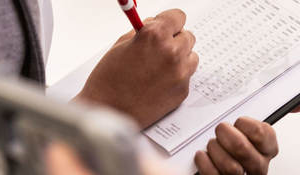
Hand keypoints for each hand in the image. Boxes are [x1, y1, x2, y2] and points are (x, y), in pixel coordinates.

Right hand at [75, 9, 197, 128]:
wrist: (108, 112)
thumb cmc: (108, 80)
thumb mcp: (120, 46)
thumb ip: (142, 32)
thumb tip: (155, 25)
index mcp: (154, 36)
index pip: (177, 16)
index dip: (170, 21)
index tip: (166, 26)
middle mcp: (171, 52)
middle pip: (188, 36)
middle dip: (174, 40)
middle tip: (159, 49)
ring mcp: (179, 73)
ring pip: (191, 56)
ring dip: (179, 58)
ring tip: (159, 67)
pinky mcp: (182, 91)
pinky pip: (186, 76)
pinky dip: (176, 76)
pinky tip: (158, 82)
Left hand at [195, 117, 277, 174]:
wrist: (222, 164)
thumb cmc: (237, 144)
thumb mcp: (254, 127)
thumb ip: (270, 111)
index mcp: (268, 149)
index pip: (263, 134)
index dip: (246, 124)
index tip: (239, 122)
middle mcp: (257, 166)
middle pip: (243, 149)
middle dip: (226, 135)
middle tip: (221, 129)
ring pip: (231, 168)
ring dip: (215, 150)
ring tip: (212, 144)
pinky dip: (205, 163)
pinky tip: (203, 155)